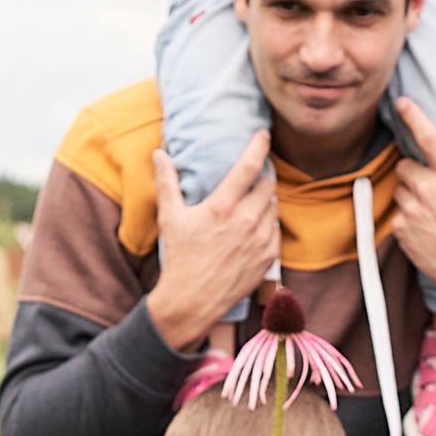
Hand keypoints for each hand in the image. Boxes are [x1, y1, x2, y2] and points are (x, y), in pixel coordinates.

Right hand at [144, 136, 278, 350]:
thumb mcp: (170, 217)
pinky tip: (254, 227)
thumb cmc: (179, 258)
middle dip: (261, 178)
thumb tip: (159, 154)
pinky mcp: (268, 258)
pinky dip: (269, 224)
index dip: (259, 145)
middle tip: (251, 179)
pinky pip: (276, 230)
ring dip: (266, 200)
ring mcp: (260, 241)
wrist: (191, 301)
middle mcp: (246, 222)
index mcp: (222, 207)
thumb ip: (167, 182)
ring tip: (250, 204)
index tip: (264, 134)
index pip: (249, 167)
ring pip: (274, 207)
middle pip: (267, 185)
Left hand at [384, 104, 435, 319]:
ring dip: (409, 194)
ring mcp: (413, 211)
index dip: (413, 116)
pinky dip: (406, 217)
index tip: (401, 102)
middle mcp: (430, 191)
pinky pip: (396, 213)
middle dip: (414, 172)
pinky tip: (425, 227)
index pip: (429, 139)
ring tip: (430, 210)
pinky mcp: (400, 229)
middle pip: (404, 165)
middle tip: (431, 186)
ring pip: (399, 188)